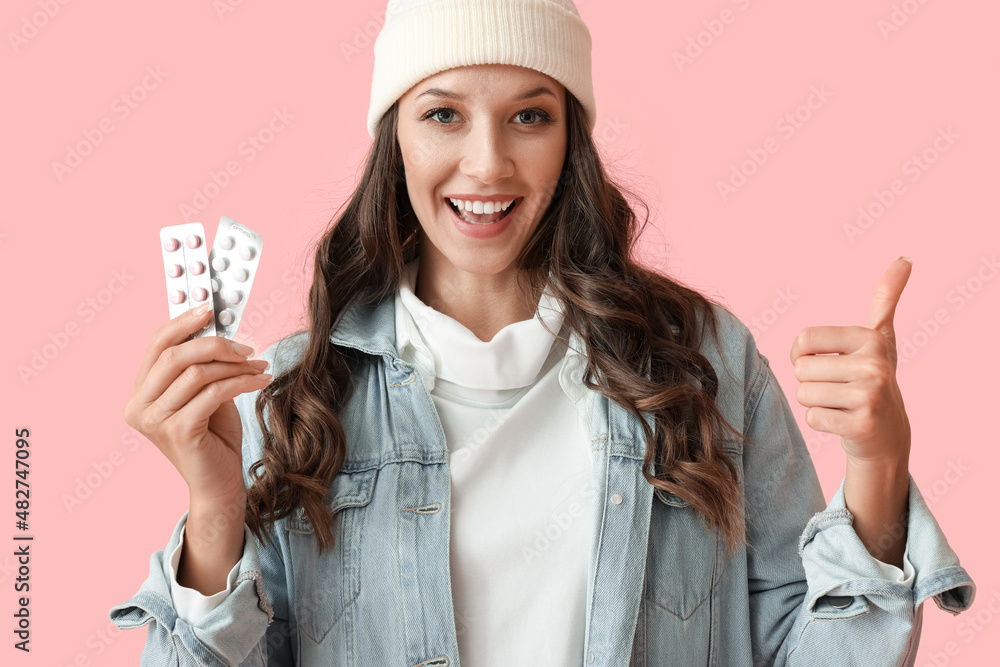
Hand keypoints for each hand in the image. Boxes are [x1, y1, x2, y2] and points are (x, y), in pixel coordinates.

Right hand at [123, 304, 272, 503]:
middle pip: (174, 354)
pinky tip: (260, 382)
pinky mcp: (178, 431)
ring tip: (259, 367)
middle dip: (216, 344)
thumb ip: (202, 366)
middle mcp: (138, 406)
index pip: (156, 345)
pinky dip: (241, 382)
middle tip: (248, 347)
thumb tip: (219, 330)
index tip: (211, 309)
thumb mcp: (205, 394)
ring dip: (235, 365)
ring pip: (196, 372)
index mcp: (139, 393)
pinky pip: (213, 392)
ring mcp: (154, 420)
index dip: (184, 322)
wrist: (218, 484)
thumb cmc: (213, 437)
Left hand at [789, 257, 912, 465]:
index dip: (802, 355)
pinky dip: (821, 422)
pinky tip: (844, 421)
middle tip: (837, 389)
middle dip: (810, 382)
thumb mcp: (880, 336)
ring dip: (815, 402)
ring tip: (841, 404)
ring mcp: (871, 396)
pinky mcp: (862, 425)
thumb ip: (887, 298)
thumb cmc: (873, 379)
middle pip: (801, 369)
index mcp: (870, 338)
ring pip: (804, 394)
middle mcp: (874, 364)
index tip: (825, 363)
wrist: (887, 434)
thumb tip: (905, 258)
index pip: (803, 340)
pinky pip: (813, 418)